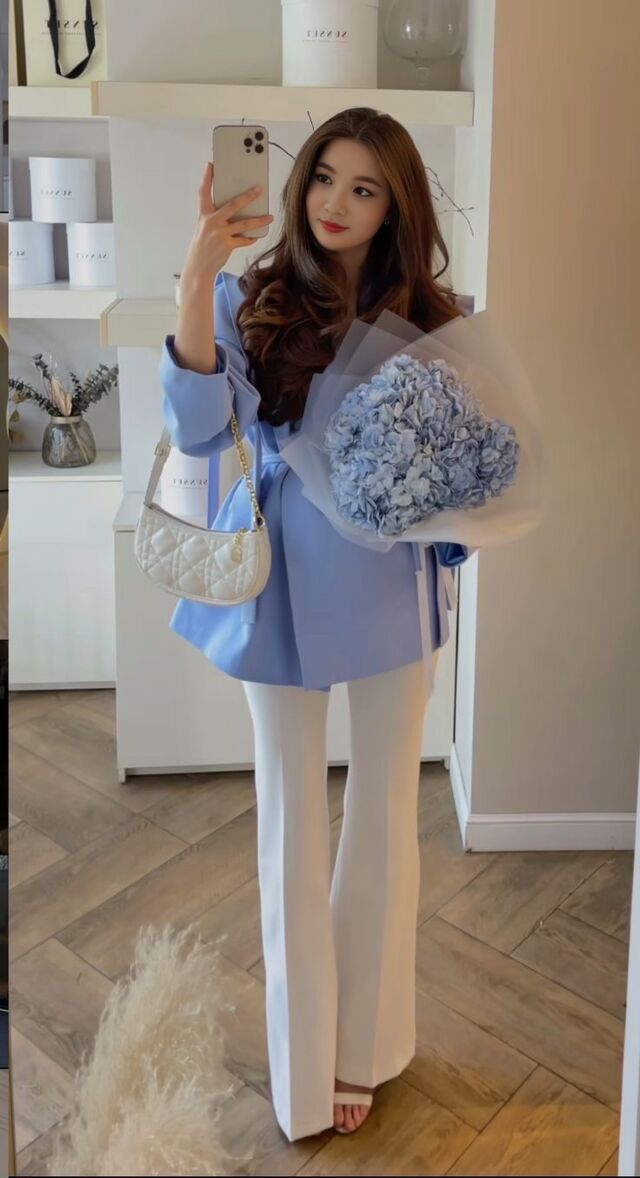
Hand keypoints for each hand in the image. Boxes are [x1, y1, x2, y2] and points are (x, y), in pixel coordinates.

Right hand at [181, 161, 273, 288]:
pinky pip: (243, 239)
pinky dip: (251, 237)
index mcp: (203, 215)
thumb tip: (237, 209)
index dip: (207, 178)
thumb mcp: (204, 228)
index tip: (210, 164)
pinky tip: (257, 235)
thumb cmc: (203, 246)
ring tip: (270, 217)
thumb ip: (216, 217)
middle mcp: (211, 222)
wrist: (198, 268)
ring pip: (244, 223)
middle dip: (248, 196)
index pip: (203, 192)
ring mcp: (219, 234)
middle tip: (259, 189)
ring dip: (259, 220)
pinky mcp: (226, 245)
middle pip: (233, 205)